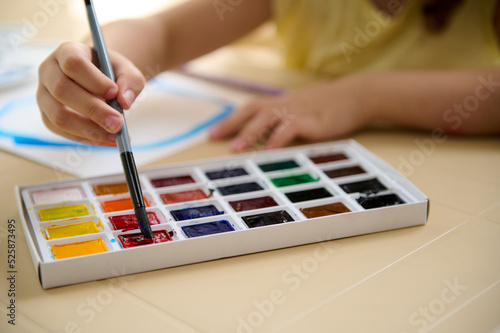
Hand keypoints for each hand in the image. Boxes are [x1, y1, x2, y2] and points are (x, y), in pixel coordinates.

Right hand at [36, 41, 144, 145]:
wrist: (100, 81)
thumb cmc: (111, 72)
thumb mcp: (127, 70)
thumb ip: (130, 81)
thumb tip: (124, 102)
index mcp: (67, 51)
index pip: (73, 63)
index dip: (93, 80)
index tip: (114, 92)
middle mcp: (49, 71)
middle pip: (62, 90)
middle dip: (93, 110)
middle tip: (118, 123)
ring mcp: (44, 95)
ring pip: (58, 116)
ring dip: (89, 129)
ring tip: (116, 135)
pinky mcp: (47, 116)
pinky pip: (62, 131)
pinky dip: (87, 138)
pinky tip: (108, 139)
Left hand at [209, 75, 374, 150]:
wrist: (358, 95)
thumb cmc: (330, 106)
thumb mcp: (304, 109)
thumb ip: (286, 120)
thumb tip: (269, 137)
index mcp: (282, 103)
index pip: (251, 108)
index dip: (231, 118)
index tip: (213, 131)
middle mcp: (286, 104)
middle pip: (252, 110)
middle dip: (231, 123)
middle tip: (212, 137)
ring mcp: (299, 111)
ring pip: (268, 117)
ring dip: (250, 132)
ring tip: (236, 147)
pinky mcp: (313, 120)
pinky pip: (291, 127)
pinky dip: (279, 138)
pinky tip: (270, 150)